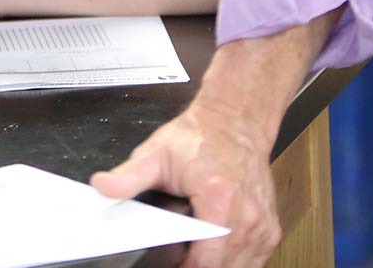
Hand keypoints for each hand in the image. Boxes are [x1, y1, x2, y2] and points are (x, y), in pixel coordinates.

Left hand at [91, 19, 336, 267]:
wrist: (234, 119)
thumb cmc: (199, 136)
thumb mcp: (157, 153)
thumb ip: (128, 176)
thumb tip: (102, 187)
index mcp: (220, 200)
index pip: (204, 264)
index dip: (183, 267)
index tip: (172, 259)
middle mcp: (246, 215)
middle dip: (197, 265)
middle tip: (181, 249)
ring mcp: (262, 224)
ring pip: (240, 267)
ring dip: (217, 262)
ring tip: (198, 244)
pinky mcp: (270, 227)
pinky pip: (254, 259)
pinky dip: (235, 258)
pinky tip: (218, 244)